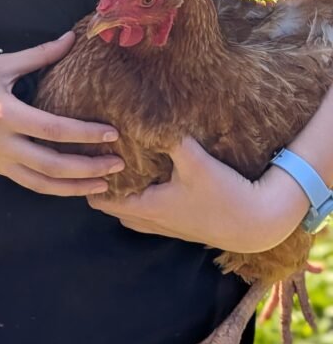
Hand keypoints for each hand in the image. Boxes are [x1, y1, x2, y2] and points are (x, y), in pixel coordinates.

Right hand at [0, 31, 124, 195]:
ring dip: (75, 187)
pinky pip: (27, 182)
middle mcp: (1, 144)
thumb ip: (40, 55)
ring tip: (103, 183)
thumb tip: (72, 39)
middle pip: (52, 166)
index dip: (85, 134)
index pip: (53, 129)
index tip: (112, 133)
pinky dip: (53, 186)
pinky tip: (72, 182)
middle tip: (118, 163)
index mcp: (4, 114)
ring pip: (41, 184)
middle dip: (89, 168)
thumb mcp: (1, 64)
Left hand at [86, 136, 309, 253]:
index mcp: (150, 208)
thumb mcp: (196, 160)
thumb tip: (147, 115)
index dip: (90, 181)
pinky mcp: (182, 227)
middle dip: (103, 187)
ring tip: (119, 170)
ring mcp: (168, 228)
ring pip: (132, 216)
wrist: (258, 223)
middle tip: (97, 161)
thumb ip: (169, 138)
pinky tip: (150, 182)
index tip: (84, 160)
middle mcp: (154, 222)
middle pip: (113, 209)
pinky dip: (141, 203)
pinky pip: (149, 218)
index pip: (104, 201)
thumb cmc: (225, 193)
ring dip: (123, 197)